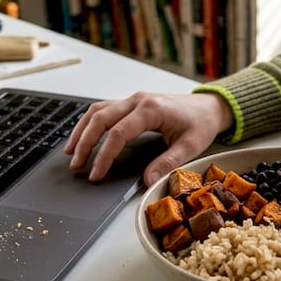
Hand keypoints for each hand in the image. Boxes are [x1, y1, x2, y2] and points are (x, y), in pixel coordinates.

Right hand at [64, 92, 233, 184]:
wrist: (209, 106)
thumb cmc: (201, 123)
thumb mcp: (190, 146)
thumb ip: (168, 163)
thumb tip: (147, 180)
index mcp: (151, 109)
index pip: (118, 134)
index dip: (104, 155)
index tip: (96, 174)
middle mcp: (137, 100)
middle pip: (101, 119)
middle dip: (85, 143)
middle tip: (77, 165)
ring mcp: (133, 99)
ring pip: (97, 111)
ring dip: (82, 130)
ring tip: (71, 152)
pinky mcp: (131, 103)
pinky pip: (104, 109)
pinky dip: (89, 123)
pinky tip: (82, 136)